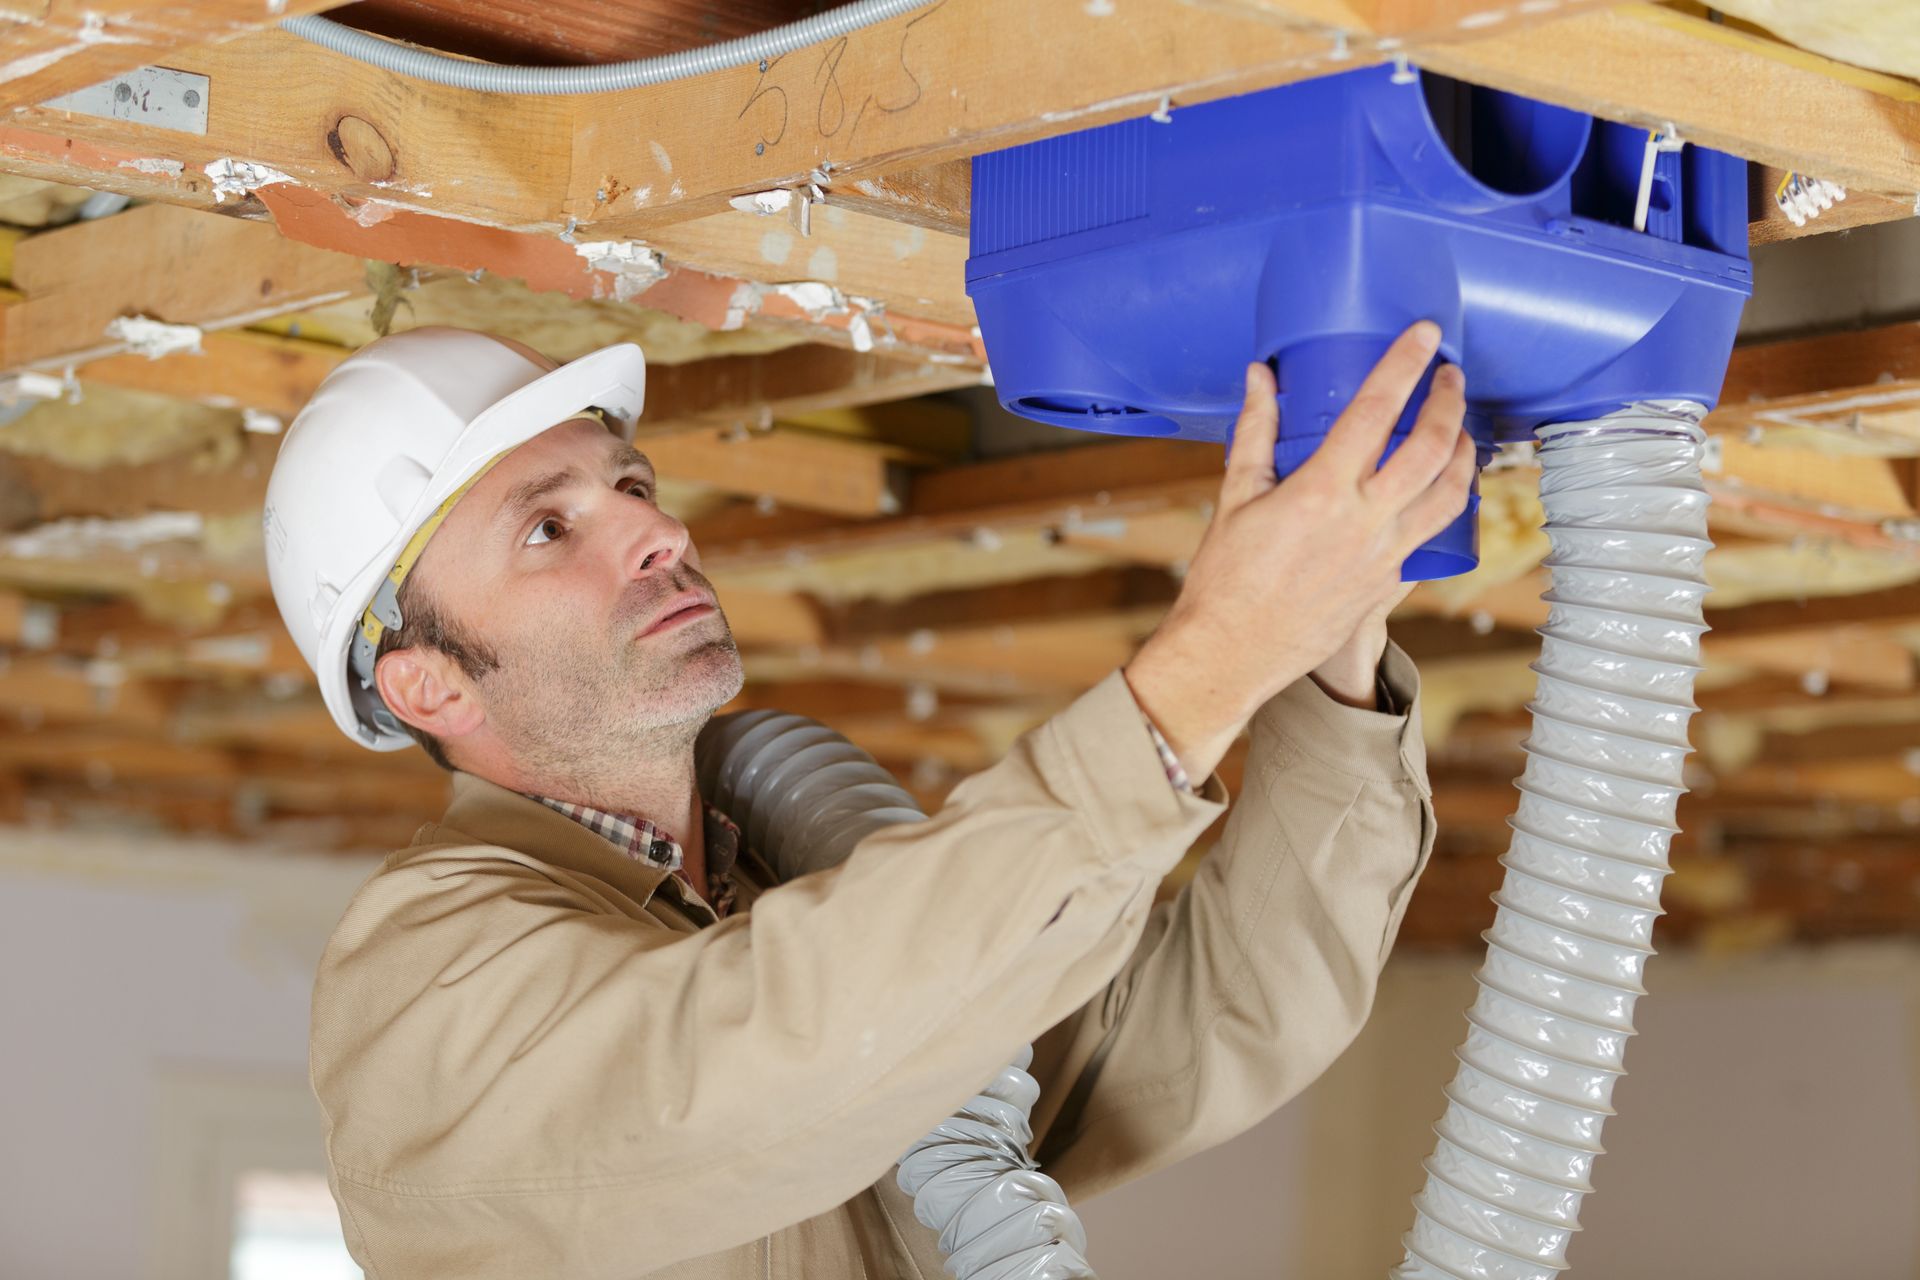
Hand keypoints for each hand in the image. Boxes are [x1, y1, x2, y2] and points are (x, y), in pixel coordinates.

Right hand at [1124, 322, 1471, 777]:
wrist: (1233, 652)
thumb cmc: (1224, 579)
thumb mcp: (1234, 497)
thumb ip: (1254, 432)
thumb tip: (1261, 377)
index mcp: (1321, 492)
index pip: (1375, 411)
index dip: (1404, 364)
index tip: (1424, 333)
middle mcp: (1364, 522)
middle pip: (1431, 449)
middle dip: (1449, 403)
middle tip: (1448, 376)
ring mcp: (1384, 556)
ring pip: (1450, 494)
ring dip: (1463, 453)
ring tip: (1460, 428)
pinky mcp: (1390, 583)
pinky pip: (1434, 533)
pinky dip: (1447, 501)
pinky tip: (1441, 487)